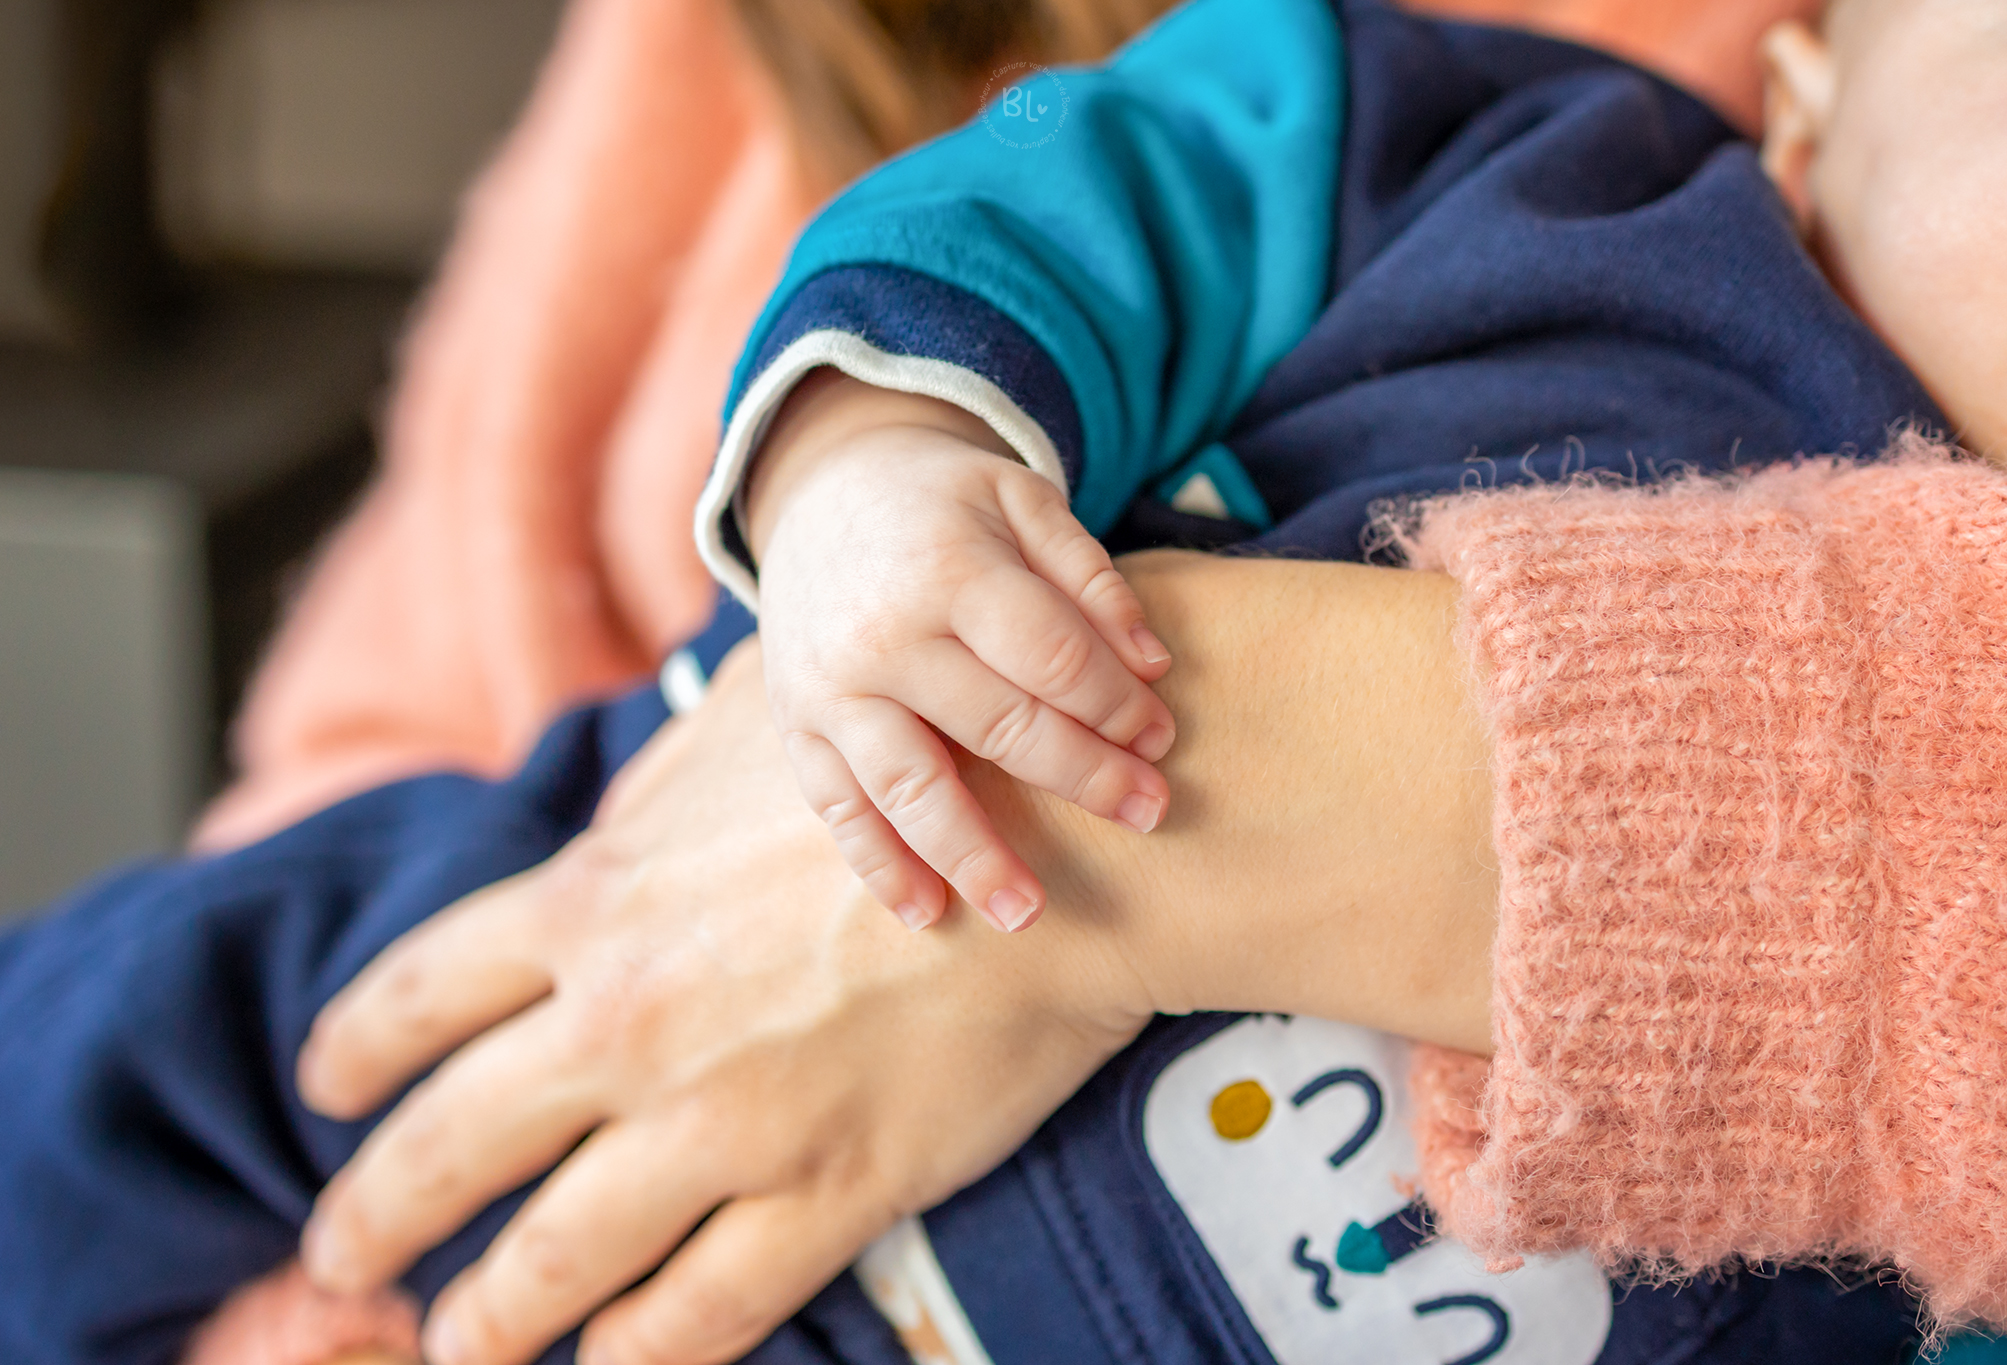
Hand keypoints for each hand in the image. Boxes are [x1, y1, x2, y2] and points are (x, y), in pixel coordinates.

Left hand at [293, 643, 1152, 1364]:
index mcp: (597, 901)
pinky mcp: (825, 1194)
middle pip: (450, 1147)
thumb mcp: (750, 725)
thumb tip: (601, 840)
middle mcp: (628, 1023)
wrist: (1069, 840)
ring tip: (457, 1346)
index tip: (328, 1095)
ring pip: (556, 1257)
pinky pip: (701, 1313)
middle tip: (339, 1258)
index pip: (420, 996)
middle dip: (374, 1214)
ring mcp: (721, 1121)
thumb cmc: (919, 759)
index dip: (355, 1055)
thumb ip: (650, 795)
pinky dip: (637, 1355)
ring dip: (488, 1317)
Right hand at [748, 372, 1175, 932]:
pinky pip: (837, 808)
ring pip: (908, 787)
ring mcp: (830, 688)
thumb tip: (1154, 666)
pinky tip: (927, 914)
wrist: (817, 492)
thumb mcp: (1020, 500)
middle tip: (1150, 815)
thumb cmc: (941, 505)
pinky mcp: (796, 727)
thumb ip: (1089, 576)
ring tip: (1028, 912)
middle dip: (1082, 777)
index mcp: (946, 569)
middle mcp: (881, 635)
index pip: (1050, 656)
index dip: (1115, 704)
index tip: (1161, 738)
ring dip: (972, 855)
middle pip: (996, 726)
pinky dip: (878, 866)